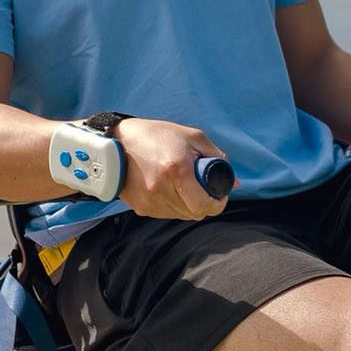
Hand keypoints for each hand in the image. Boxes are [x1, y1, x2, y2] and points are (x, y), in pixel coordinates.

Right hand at [115, 118, 233, 220]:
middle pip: (195, 213)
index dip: (217, 203)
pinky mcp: (140, 208)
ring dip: (187, 204)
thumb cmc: (155, 135)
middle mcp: (162, 189)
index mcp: (177, 170)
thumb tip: (234, 182)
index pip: (204, 205)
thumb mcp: (191, 136)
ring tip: (181, 184)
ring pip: (181, 215)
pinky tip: (166, 187)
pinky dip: (172, 204)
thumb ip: (215, 157)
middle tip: (202, 188)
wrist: (116, 142)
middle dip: (204, 203)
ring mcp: (149, 201)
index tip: (219, 195)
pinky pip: (165, 213)